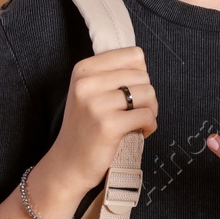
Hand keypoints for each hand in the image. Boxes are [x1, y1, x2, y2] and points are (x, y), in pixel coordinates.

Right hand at [41, 46, 156, 193]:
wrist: (69, 163)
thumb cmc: (86, 128)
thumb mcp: (90, 92)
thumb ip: (112, 74)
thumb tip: (143, 66)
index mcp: (83, 69)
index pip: (133, 55)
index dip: (139, 75)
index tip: (129, 92)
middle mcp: (87, 83)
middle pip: (143, 75)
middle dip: (146, 95)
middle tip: (135, 112)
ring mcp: (97, 104)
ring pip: (148, 93)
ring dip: (150, 110)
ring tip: (137, 121)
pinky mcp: (108, 125)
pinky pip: (147, 115)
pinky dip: (150, 126)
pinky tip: (140, 132)